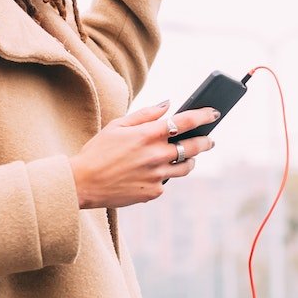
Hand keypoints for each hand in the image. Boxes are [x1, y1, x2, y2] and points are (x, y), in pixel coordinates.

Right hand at [69, 100, 218, 208]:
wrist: (83, 183)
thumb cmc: (98, 151)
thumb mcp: (117, 125)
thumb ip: (145, 114)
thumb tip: (167, 105)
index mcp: (149, 134)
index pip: (187, 120)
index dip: (204, 115)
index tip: (214, 113)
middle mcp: (157, 155)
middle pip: (194, 146)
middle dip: (206, 142)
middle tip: (210, 140)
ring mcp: (157, 175)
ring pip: (186, 167)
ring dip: (189, 160)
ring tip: (186, 157)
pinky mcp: (154, 192)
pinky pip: (167, 182)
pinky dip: (164, 176)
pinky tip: (152, 173)